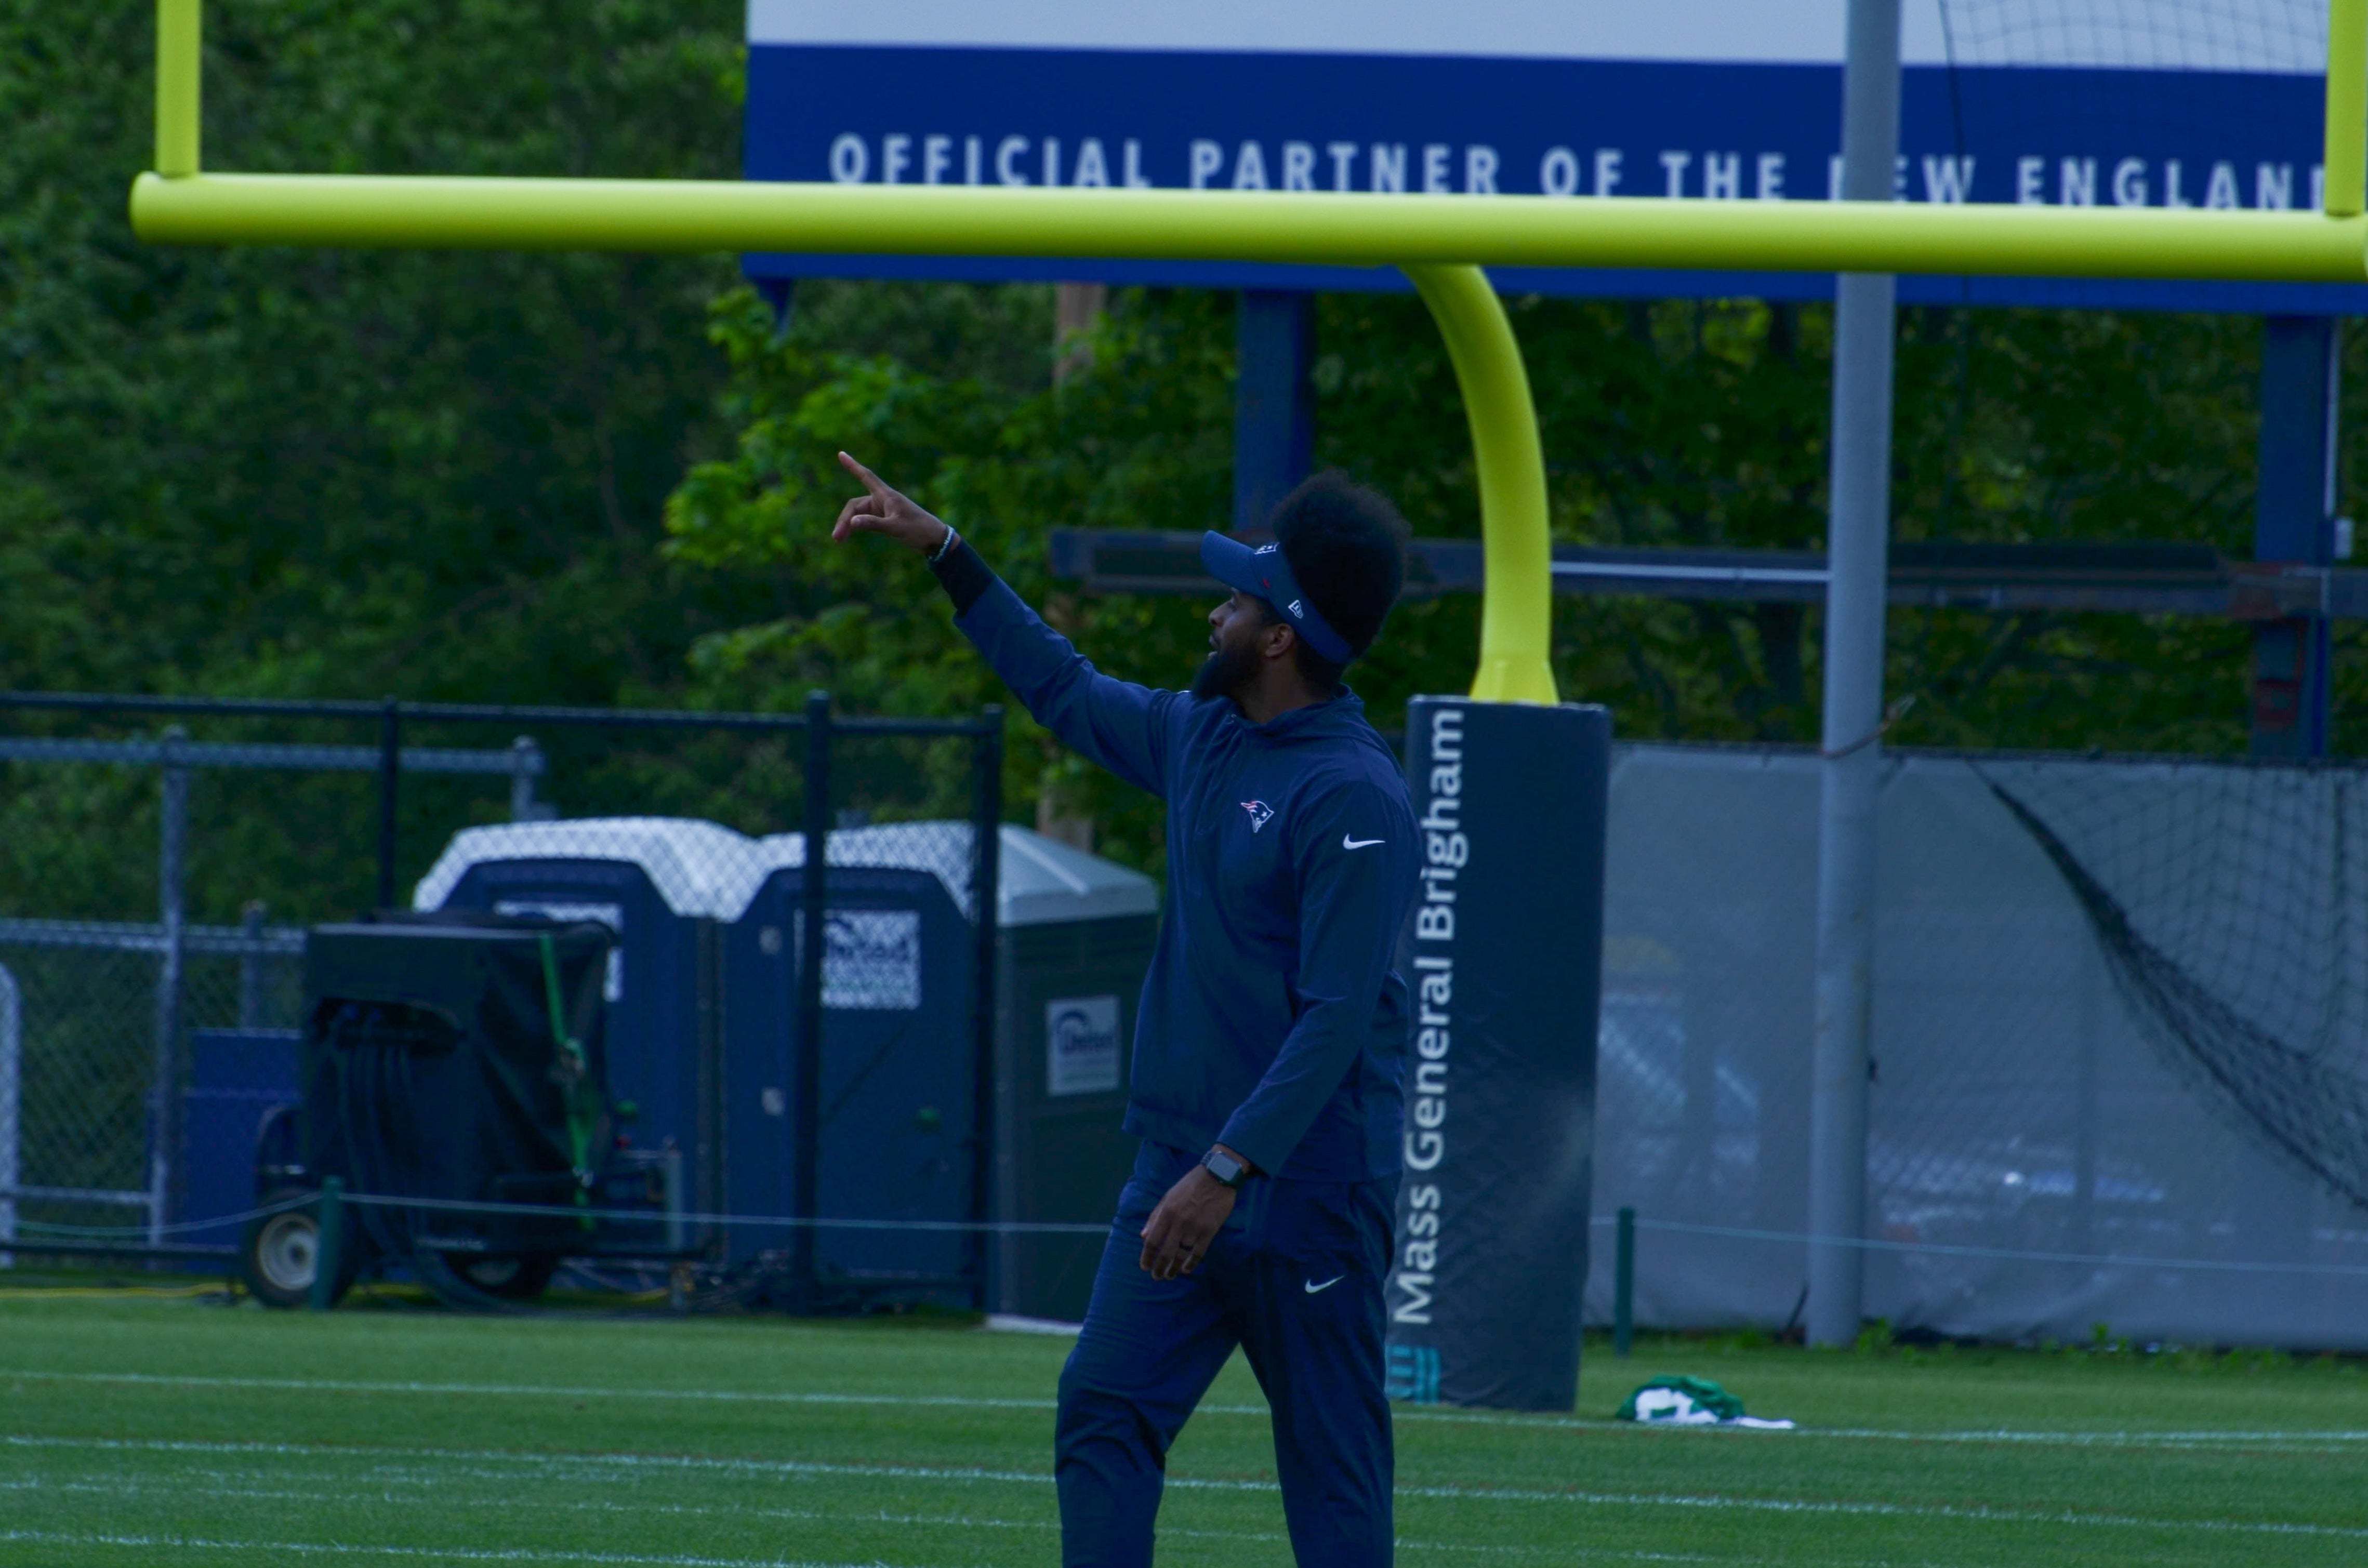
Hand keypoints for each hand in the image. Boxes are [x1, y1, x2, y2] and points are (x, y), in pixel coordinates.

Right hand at [833, 451, 951, 554]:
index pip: (866, 476)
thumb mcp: (895, 527)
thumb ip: (873, 524)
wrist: (935, 540)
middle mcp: (882, 500)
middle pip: (855, 505)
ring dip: (848, 525)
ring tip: (839, 540)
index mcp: (886, 495)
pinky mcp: (884, 519)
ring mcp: (882, 510)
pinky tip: (847, 537)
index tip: (841, 453)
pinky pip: (864, 520)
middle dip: (844, 519)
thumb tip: (852, 522)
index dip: (853, 466)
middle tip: (836, 538)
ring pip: (858, 514)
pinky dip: (855, 527)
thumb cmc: (918, 529)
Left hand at [1138, 1147, 1250, 1279]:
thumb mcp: (1168, 1196)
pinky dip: (1191, 1264)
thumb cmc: (1190, 1185)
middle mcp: (1179, 1222)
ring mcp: (1195, 1227)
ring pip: (1181, 1254)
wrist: (1217, 1176)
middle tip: (1157, 1277)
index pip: (1153, 1240)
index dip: (1147, 1256)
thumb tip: (1143, 1235)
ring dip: (1174, 1268)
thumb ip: (1155, 1216)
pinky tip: (1186, 1269)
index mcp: (1167, 1212)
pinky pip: (1199, 1253)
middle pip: (1166, 1252)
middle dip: (1159, 1267)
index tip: (1144, 1267)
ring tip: (1170, 1275)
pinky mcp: (1210, 1230)